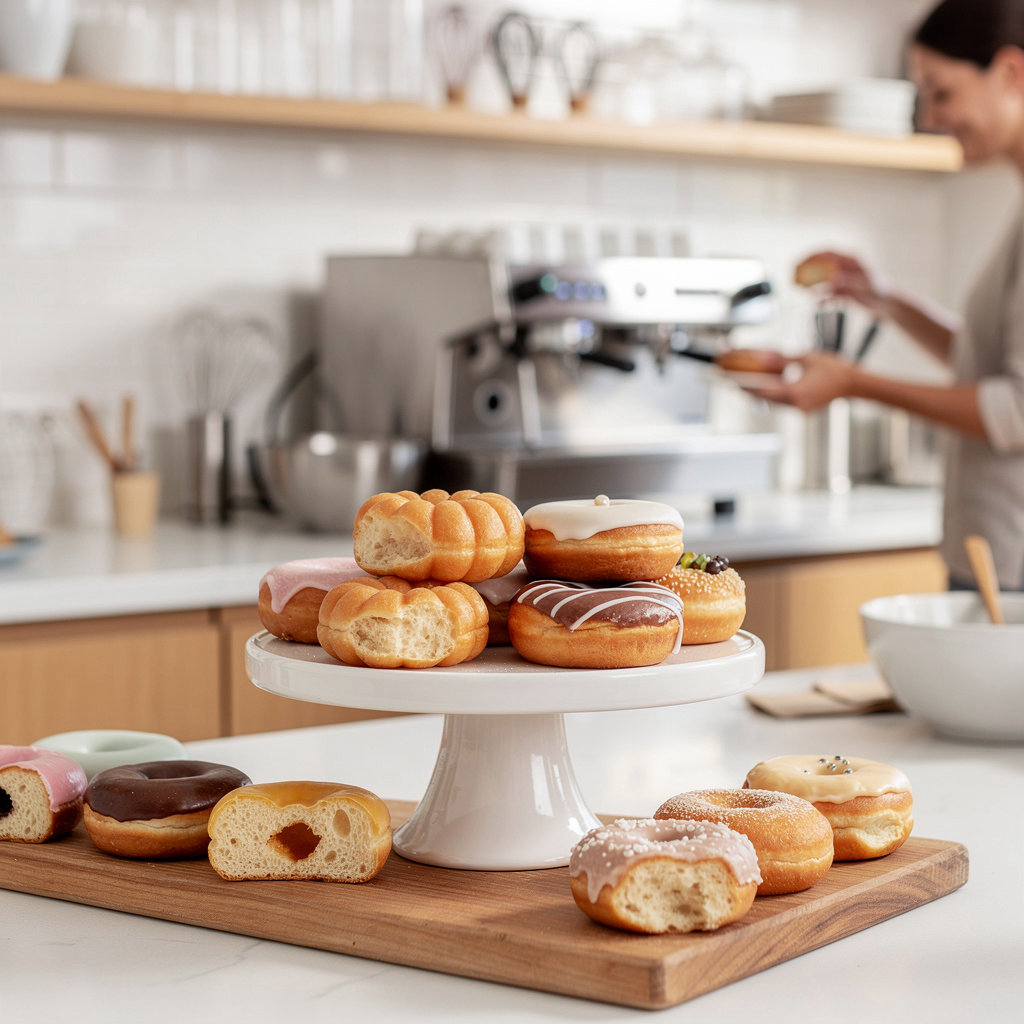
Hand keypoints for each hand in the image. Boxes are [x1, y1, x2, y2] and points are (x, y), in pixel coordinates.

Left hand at [742, 350, 858, 412]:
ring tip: (742, 383)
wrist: (854, 383)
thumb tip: (761, 358)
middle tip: (731, 382)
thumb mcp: (805, 358)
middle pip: (765, 398)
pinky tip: (763, 386)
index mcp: (796, 393)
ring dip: (759, 392)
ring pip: (772, 401)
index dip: (746, 386)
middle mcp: (796, 405)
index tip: (731, 380)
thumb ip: (781, 360)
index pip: (764, 390)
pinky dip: (772, 394)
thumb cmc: (834, 368)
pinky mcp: (802, 409)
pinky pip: (782, 402)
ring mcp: (800, 409)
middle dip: (748, 389)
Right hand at [797, 251, 888, 314]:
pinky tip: (820, 306)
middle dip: (807, 271)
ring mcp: (844, 279)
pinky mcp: (844, 291)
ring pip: (823, 280)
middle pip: (822, 265)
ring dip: (813, 287)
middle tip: (794, 278)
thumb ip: (848, 282)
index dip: (811, 257)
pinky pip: (829, 294)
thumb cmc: (880, 292)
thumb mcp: (864, 286)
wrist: (888, 305)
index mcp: (851, 261)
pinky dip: (823, 299)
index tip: (799, 263)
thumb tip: (832, 279)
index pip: (827, 254)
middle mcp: (845, 268)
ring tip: (804, 293)